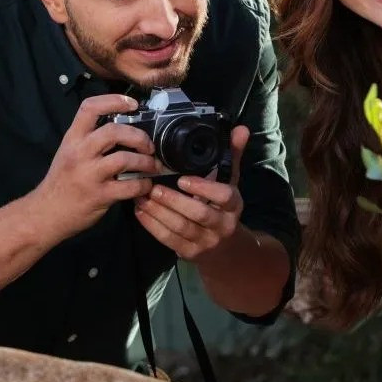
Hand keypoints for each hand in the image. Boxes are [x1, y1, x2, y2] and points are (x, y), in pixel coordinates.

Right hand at [30, 93, 159, 241]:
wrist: (45, 213)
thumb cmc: (61, 181)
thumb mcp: (69, 152)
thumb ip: (90, 139)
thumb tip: (122, 129)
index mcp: (72, 139)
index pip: (90, 108)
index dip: (114, 101)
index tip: (133, 104)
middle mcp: (79, 153)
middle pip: (114, 132)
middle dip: (139, 136)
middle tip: (149, 146)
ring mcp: (89, 175)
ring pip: (124, 159)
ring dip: (145, 162)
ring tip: (152, 166)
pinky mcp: (100, 195)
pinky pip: (130, 186)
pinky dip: (144, 185)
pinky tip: (145, 185)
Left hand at [133, 125, 250, 261]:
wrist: (226, 250)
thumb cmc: (224, 209)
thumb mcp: (230, 183)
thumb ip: (232, 156)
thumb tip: (241, 128)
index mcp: (233, 206)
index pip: (225, 196)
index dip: (204, 188)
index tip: (182, 179)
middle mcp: (222, 225)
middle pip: (199, 214)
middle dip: (174, 201)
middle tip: (153, 187)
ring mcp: (205, 242)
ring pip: (180, 228)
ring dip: (158, 212)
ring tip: (141, 196)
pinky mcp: (189, 253)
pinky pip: (169, 240)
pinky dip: (152, 225)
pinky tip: (140, 211)